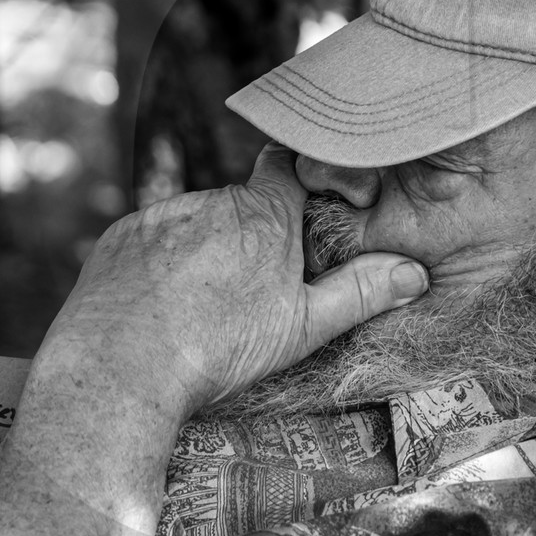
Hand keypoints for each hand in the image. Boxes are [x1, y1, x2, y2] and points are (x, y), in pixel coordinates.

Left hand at [40, 142, 427, 416]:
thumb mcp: (302, 328)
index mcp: (264, 216)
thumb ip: (359, 293)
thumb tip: (414, 273)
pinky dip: (157, 264)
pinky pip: (149, 240)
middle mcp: (212, 201)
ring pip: (192, 224)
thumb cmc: (219, 350)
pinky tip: (158, 306)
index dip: (293, 181)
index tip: (296, 205)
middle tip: (243, 291)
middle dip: (245, 236)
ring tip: (196, 306)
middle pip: (238, 205)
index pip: (286, 167)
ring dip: (199, 250)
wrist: (122, 368)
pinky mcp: (121, 235)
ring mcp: (162, 215)